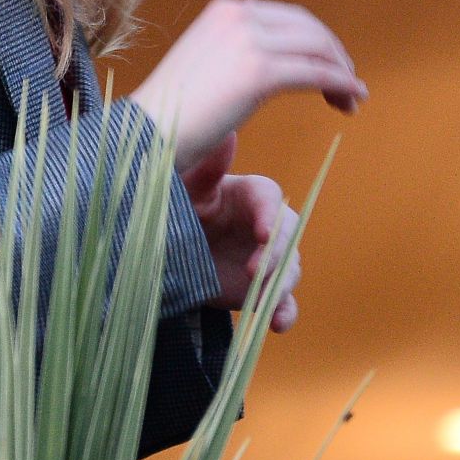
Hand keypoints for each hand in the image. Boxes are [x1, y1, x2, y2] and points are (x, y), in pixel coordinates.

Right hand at [129, 0, 365, 174]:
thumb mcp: (205, 64)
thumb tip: (265, 47)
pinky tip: (351, 100)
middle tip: (348, 86)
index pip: (289, 17)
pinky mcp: (259, 72)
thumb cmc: (172, 112)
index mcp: (225, 10)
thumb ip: (234, 49)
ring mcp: (249, 41)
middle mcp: (239, 16)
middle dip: (335, 55)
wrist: (147, 133)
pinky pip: (316, 74)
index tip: (330, 68)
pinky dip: (341, 84)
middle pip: (309, 28)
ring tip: (351, 100)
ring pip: (318, 49)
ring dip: (342, 73)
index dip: (317, 42)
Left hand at [182, 134, 300, 331]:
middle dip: (275, 253)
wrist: (171, 248)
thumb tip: (228, 135)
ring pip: (289, 270)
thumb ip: (210, 168)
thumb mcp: (188, 187)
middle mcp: (266, 227)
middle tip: (255, 268)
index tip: (261, 232)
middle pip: (287, 236)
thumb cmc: (181, 205)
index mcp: (250, 196)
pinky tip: (276, 324)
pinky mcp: (263, 289)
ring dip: (279, 284)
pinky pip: (283, 302)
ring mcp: (268, 260)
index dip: (269, 215)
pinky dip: (284, 312)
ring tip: (263, 300)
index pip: (270, 200)